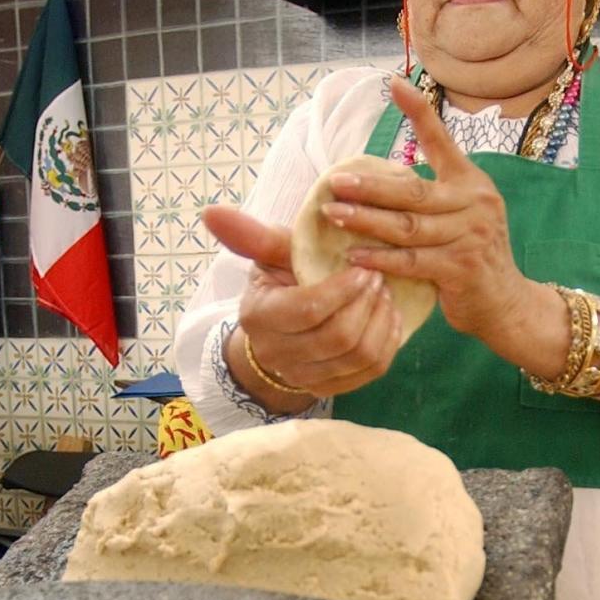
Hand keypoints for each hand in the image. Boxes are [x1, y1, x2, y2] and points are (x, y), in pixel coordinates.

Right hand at [202, 205, 401, 401]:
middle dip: (366, 304)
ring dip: (380, 321)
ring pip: (357, 356)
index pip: (308, 310)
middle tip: (379, 277)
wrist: (280, 332)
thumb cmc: (280, 282)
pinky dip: (387, 342)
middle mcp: (279, 354)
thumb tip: (210, 211)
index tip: (363, 266)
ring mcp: (305, 377)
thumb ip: (251, 235)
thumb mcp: (269, 256)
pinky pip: (371, 371)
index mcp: (260, 318)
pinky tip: (389, 317)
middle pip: (337, 336)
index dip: (342, 289)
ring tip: (385, 293)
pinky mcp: (331, 388)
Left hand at [319, 76, 529, 342]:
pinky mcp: (462, 268)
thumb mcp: (460, 216)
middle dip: (370, 187)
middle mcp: (475, 203)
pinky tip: (354, 256)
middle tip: (334, 182)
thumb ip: (432, 197)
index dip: (420, 112)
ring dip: (366, 221)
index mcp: (471, 183)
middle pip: (413, 191)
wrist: (505, 303)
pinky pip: (412, 261)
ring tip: (333, 216)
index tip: (394, 84)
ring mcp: (470, 236)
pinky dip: (381, 259)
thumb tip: (379, 182)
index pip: (442, 141)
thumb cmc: (470, 257)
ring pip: (408, 227)